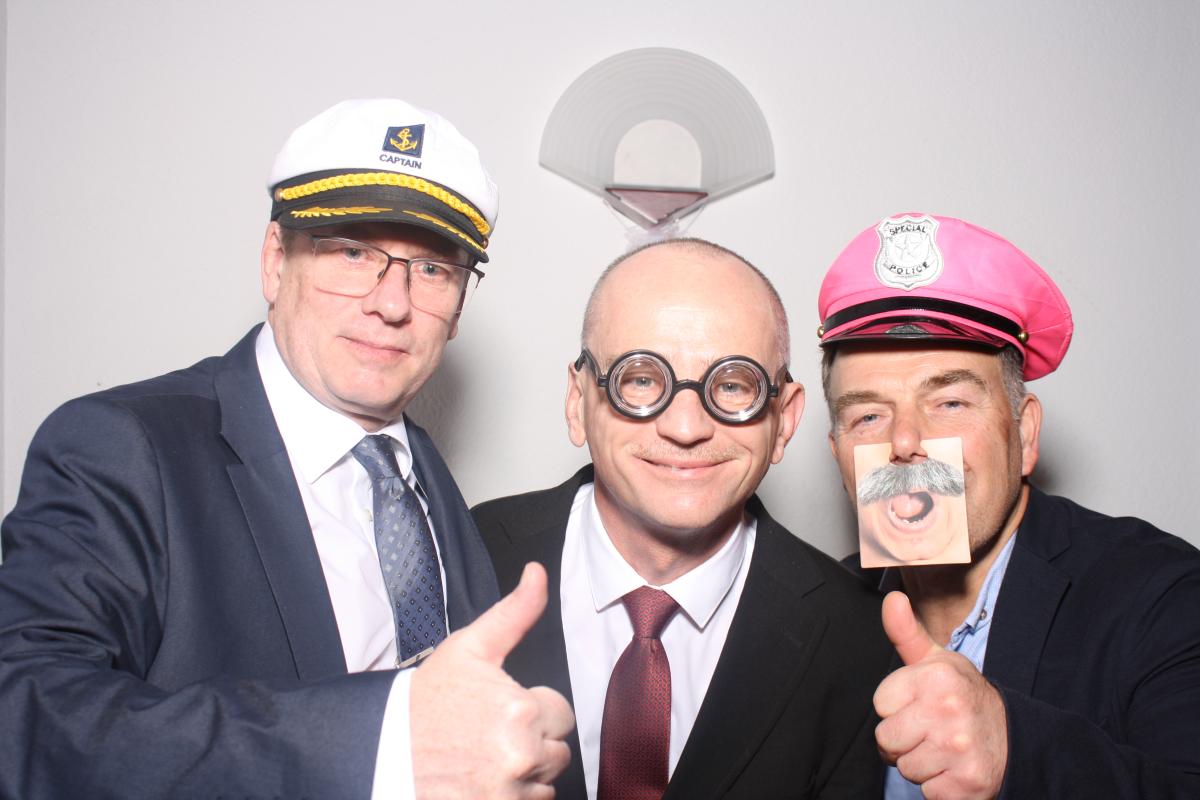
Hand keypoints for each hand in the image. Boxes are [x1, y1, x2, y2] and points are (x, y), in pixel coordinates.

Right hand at [410, 562, 574, 798]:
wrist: (382, 752)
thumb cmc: (425, 701)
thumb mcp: (469, 648)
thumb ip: (514, 612)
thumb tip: (537, 573)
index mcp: (521, 709)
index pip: (561, 713)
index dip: (533, 709)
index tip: (502, 710)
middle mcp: (521, 754)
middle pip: (557, 750)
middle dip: (532, 742)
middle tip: (488, 735)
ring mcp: (508, 792)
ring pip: (545, 782)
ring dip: (524, 773)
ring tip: (483, 759)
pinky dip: (512, 797)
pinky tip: (482, 782)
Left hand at [874, 591, 1007, 798]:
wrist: (1014, 739)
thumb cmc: (964, 697)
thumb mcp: (938, 661)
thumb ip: (906, 633)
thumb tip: (891, 599)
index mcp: (937, 677)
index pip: (880, 704)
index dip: (896, 708)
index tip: (918, 705)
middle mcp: (948, 710)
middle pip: (886, 740)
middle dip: (903, 740)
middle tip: (928, 731)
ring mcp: (959, 749)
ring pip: (905, 768)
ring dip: (920, 764)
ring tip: (943, 750)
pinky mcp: (966, 784)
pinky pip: (927, 792)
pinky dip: (939, 787)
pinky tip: (954, 769)